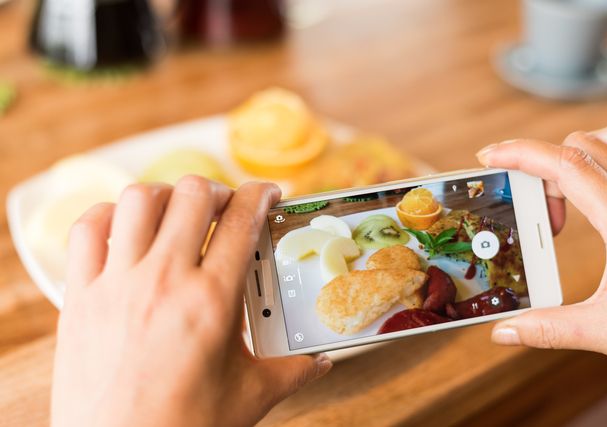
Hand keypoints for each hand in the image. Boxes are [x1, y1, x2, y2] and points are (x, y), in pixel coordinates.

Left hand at [51, 177, 331, 426]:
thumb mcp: (250, 397)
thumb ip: (293, 372)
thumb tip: (323, 362)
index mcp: (212, 300)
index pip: (242, 220)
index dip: (260, 194)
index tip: (267, 193)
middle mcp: (164, 280)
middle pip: (193, 194)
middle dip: (218, 190)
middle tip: (225, 207)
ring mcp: (117, 283)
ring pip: (139, 199)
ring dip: (166, 195)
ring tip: (178, 213)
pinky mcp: (80, 295)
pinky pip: (87, 229)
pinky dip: (108, 215)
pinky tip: (126, 226)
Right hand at [476, 123, 606, 362]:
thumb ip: (551, 329)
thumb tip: (505, 332)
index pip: (565, 165)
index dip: (521, 153)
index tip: (491, 155)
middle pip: (581, 147)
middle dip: (545, 169)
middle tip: (543, 215)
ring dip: (577, 157)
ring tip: (568, 196)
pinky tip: (602, 189)